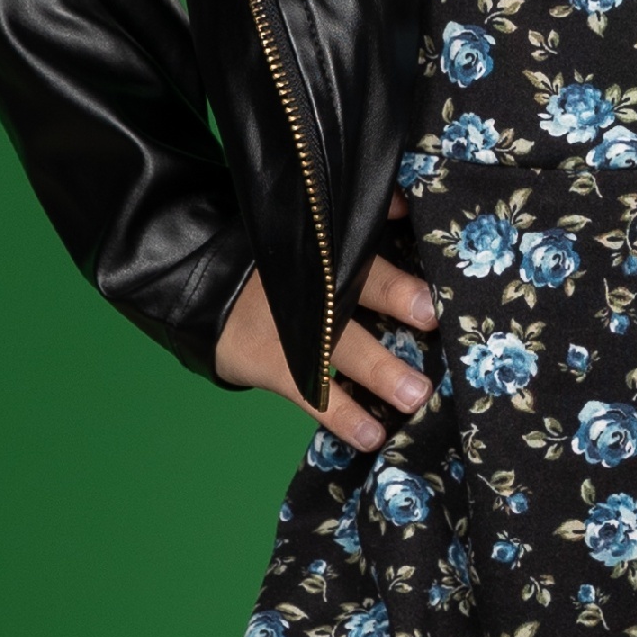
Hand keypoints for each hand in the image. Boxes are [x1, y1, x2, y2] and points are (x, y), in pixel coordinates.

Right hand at [215, 199, 439, 447]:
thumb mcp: (310, 231)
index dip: (398, 265)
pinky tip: (372, 434)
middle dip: (395, 302)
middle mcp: (313, 286)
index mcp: (327, 250)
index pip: (365, 249)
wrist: (202, 281)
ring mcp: (291, 327)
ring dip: (379, 372)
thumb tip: (412, 202)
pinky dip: (342, 416)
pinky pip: (311, 394)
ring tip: (416, 395)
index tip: (434, 288)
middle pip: (356, 288)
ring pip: (340, 347)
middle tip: (434, 322)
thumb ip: (365, 220)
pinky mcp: (272, 363)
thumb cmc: (277, 257)